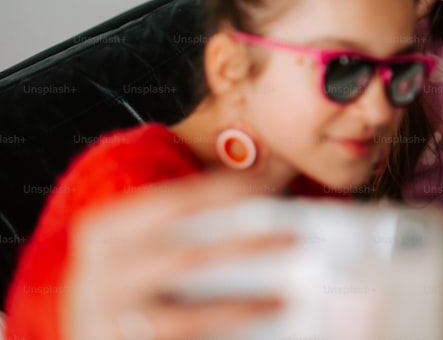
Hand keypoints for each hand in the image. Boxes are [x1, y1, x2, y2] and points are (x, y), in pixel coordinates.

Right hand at [63, 172, 293, 339]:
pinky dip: (224, 336)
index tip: (270, 186)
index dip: (223, 192)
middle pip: (187, 258)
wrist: (77, 337)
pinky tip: (262, 332)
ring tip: (285, 299)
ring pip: (185, 318)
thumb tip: (268, 198)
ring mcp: (110, 325)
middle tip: (296, 239)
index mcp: (105, 232)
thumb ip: (186, 226)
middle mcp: (101, 278)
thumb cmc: (126, 281)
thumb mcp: (136, 245)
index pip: (173, 203)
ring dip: (241, 308)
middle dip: (246, 247)